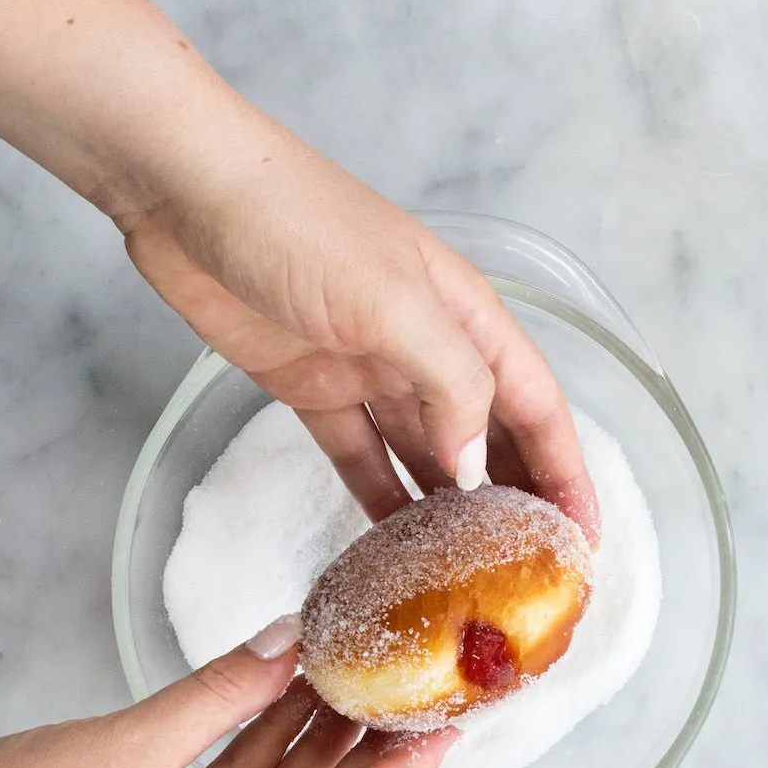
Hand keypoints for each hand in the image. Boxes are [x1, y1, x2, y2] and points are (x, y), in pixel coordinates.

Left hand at [0, 0, 600, 539]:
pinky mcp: (315, 390)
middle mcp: (427, 348)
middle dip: (517, 499)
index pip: (537, 407)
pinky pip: (359, 457)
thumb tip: (476, 465)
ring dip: (449, 509)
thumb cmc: (297, 223)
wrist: (185, 194)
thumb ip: (448, 383)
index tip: (582, 536)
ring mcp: (371, 371)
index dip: (566, 472)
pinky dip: (379, 498)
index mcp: (466, 318)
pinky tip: (393, 544)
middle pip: (490, 436)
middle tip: (531, 569)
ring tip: (469, 573)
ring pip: (425, 455)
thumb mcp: (393, 300)